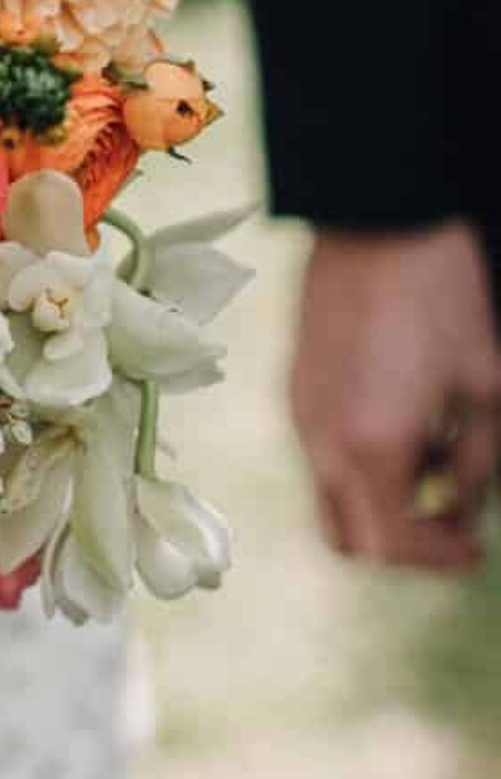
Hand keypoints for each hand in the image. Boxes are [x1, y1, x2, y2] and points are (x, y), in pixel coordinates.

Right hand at [291, 221, 500, 569]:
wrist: (377, 220)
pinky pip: (323, 455)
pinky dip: (362, 467)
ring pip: (332, 498)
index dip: (441, 558)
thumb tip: (466, 502)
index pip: (395, 546)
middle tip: (451, 522)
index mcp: (371, 448)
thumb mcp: (486, 387)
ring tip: (433, 460)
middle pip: (349, 540)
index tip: (476, 550)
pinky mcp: (295, 386)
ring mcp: (300, 414)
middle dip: (404, 545)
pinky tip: (403, 423)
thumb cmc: (440, 296)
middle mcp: (323, 442)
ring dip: (382, 504)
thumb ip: (479, 462)